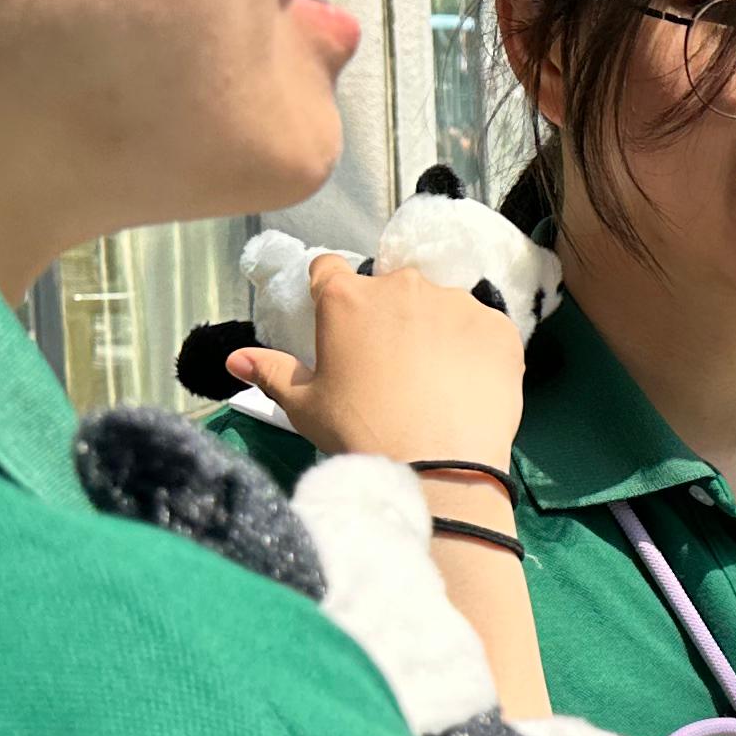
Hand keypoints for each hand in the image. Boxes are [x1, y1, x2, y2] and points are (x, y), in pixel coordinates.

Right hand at [232, 255, 526, 466]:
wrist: (441, 466)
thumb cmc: (360, 433)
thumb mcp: (305, 407)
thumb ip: (272, 373)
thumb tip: (236, 359)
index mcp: (346, 298)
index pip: (329, 269)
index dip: (330, 291)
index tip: (340, 320)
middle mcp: (403, 285)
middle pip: (391, 287)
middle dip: (389, 315)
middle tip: (391, 364)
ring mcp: (456, 301)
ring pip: (441, 306)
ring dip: (435, 330)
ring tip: (434, 381)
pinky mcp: (499, 326)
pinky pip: (483, 329)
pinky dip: (476, 350)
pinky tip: (467, 386)